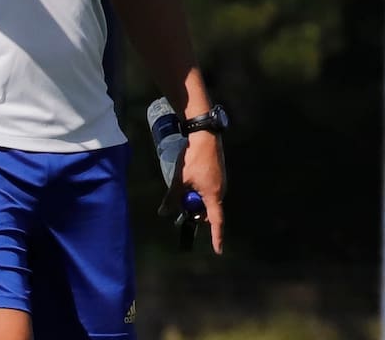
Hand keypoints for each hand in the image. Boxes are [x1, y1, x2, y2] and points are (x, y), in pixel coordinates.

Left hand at [159, 130, 225, 253]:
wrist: (204, 134)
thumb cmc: (193, 159)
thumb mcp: (179, 180)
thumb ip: (172, 199)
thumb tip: (163, 213)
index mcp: (213, 195)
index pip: (216, 221)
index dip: (217, 237)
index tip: (218, 250)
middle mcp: (221, 190)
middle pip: (209, 210)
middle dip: (196, 211)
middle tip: (181, 206)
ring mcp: (221, 181)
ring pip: (208, 199)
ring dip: (196, 199)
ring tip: (184, 188)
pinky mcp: (219, 173)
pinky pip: (210, 190)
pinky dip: (200, 191)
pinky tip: (190, 179)